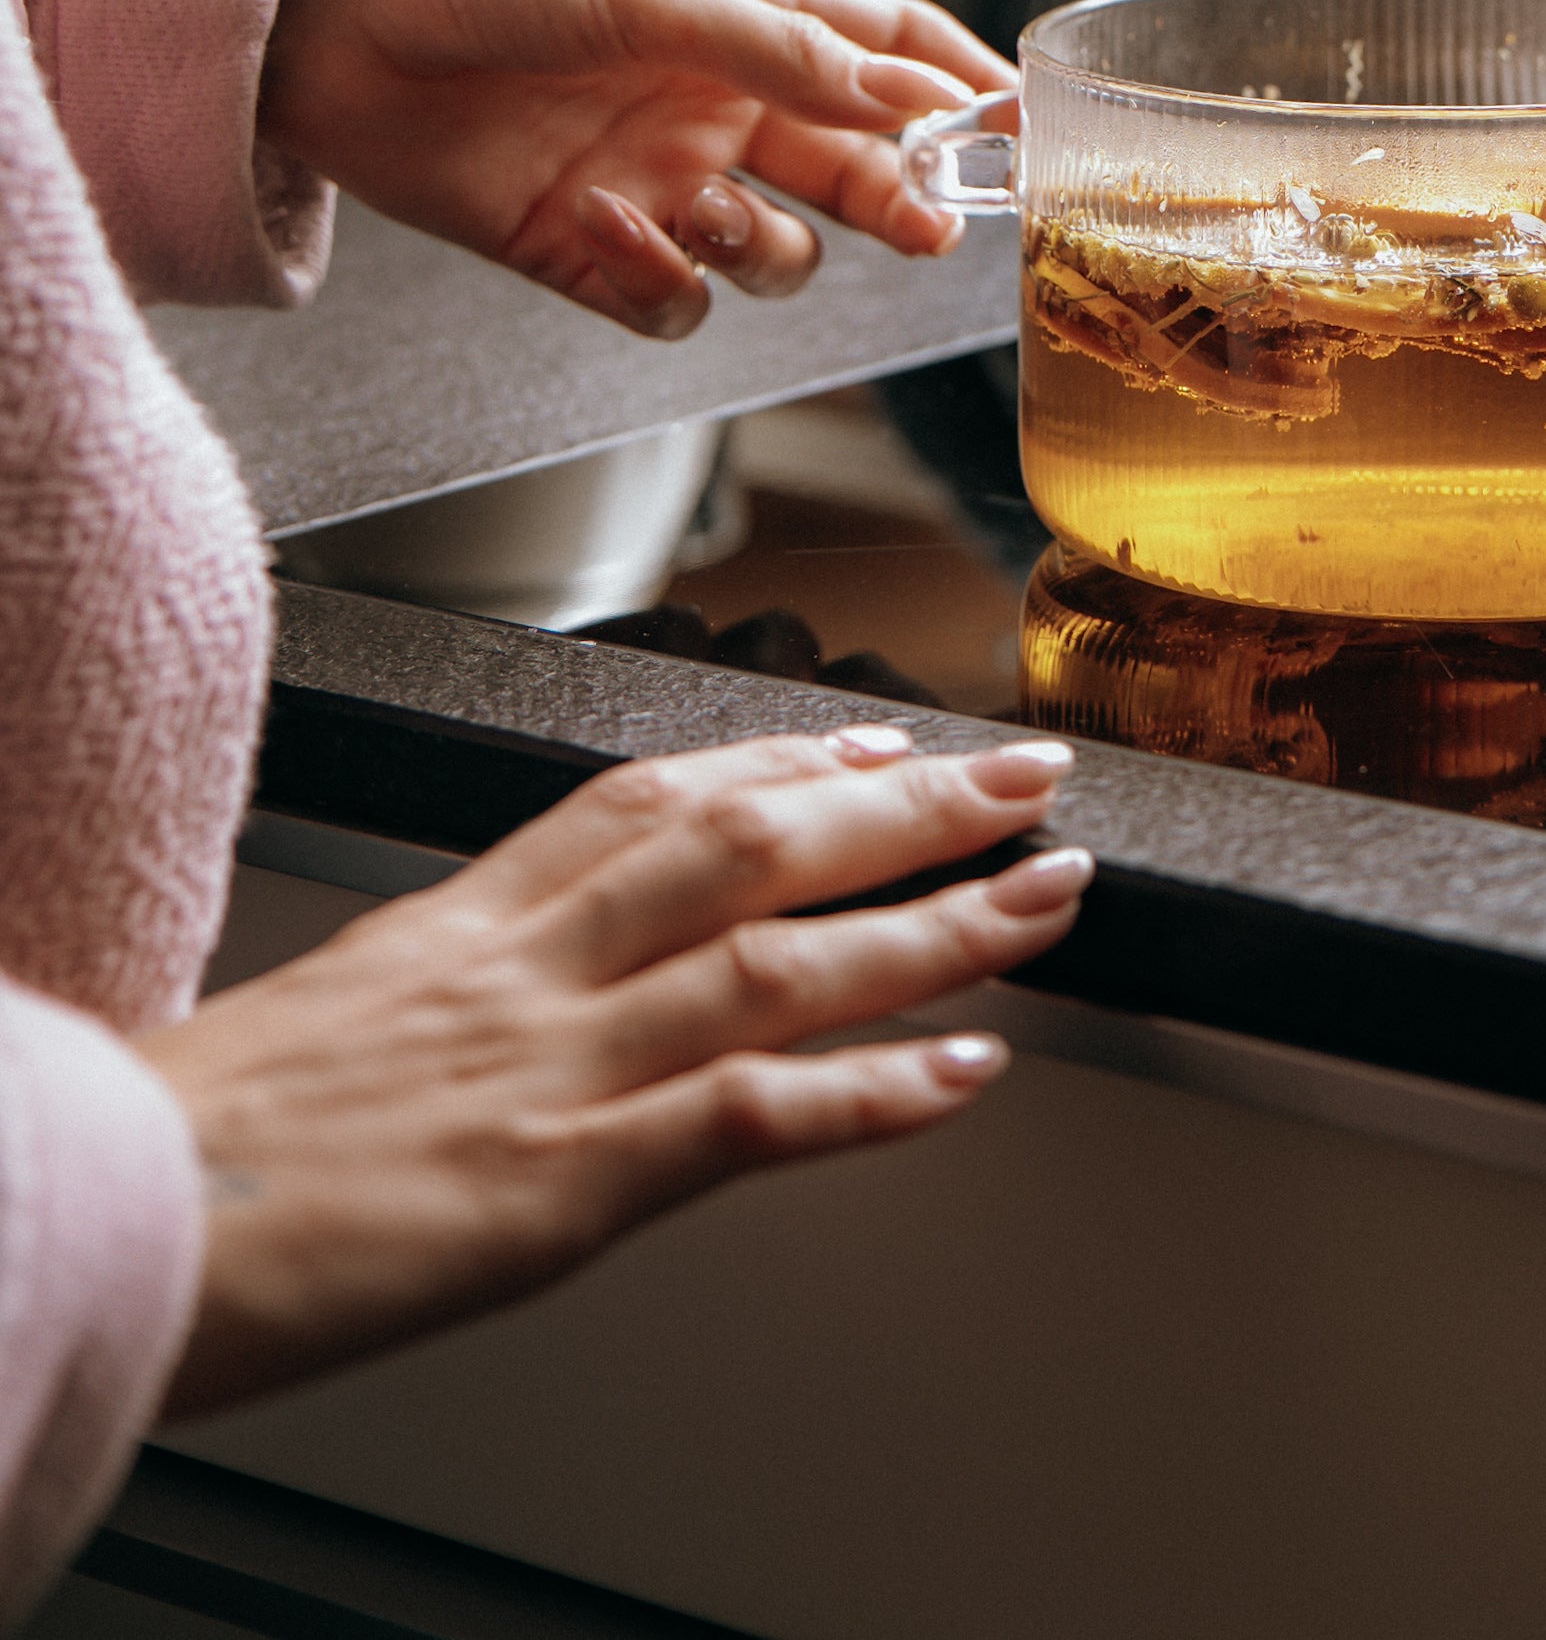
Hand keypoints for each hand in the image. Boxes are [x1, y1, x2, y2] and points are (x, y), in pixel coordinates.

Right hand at [140, 725, 1088, 1414]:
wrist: (93, 1216)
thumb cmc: (183, 1149)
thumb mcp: (314, 1029)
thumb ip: (425, 1006)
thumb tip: (480, 1014)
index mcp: (456, 927)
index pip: (647, 799)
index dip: (778, 756)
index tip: (870, 730)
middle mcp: (523, 972)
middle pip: (748, 843)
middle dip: (903, 799)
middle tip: (1027, 772)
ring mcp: (552, 1068)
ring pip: (783, 955)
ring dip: (935, 921)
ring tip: (1050, 890)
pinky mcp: (560, 1183)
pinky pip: (750, 1116)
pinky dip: (875, 1090)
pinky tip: (969, 1067)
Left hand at [258, 0, 1013, 333]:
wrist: (322, 19)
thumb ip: (782, 54)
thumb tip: (912, 95)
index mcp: (738, 11)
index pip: (885, 44)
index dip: (960, 83)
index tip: (1024, 127)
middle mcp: (708, 98)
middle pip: (850, 163)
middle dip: (899, 195)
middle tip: (929, 224)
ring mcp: (651, 175)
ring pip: (772, 248)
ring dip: (762, 244)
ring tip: (708, 210)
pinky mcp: (580, 248)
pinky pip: (667, 302)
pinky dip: (659, 285)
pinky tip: (614, 235)